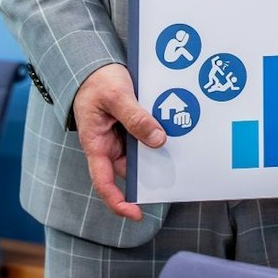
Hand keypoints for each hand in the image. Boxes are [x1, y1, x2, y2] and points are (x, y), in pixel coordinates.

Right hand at [73, 64, 164, 221]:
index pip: (104, 182)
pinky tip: (177, 129)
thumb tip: (158, 140)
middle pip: (131, 169)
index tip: (135, 213)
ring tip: (182, 147)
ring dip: (158, 151)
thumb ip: (136, 118)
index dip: (118, 201)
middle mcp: (108, 145)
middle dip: (151, 173)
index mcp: (96, 144)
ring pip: (142, 153)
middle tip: (177, 173)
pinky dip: (159, 135)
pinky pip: (146, 136)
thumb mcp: (117, 96)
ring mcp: (120, 137)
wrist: (95, 65)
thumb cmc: (97, 81)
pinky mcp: (131, 126)